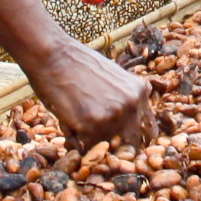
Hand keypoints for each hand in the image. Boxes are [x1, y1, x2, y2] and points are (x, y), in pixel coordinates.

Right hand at [25, 39, 156, 155]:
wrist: (51, 54)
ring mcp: (114, 116)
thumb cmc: (75, 64)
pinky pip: (82, 146)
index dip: (132, 140)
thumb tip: (127, 130)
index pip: (148, 131)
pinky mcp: (92, 125)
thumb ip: (123, 99)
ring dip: (87, 139)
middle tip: (93, 137)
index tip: (120, 144)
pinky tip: (65, 117)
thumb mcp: (112, 77)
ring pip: (102, 146)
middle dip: (112, 146)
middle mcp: (132, 105)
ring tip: (74, 115)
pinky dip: (72, 137)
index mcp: (139, 92)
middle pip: (129, 145)